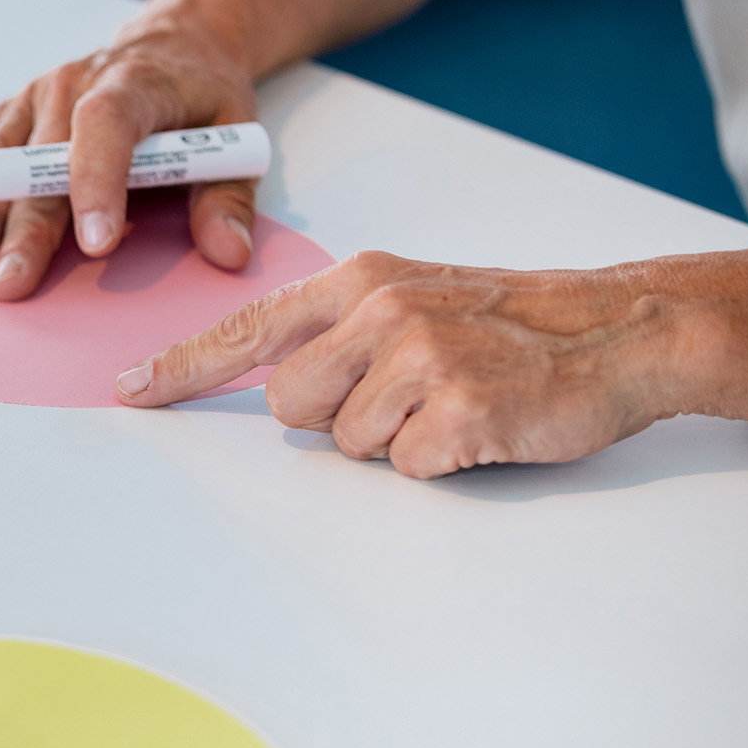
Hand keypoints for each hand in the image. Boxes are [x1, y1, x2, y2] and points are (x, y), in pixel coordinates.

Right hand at [0, 17, 260, 300]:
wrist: (174, 41)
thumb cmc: (201, 95)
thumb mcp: (237, 135)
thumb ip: (229, 197)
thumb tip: (228, 253)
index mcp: (134, 83)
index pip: (107, 126)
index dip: (97, 182)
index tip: (97, 243)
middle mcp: (73, 85)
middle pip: (40, 160)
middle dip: (23, 230)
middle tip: (9, 285)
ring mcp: (34, 98)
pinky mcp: (11, 113)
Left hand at [113, 248, 747, 478]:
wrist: (619, 327)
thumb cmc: (510, 322)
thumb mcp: (412, 298)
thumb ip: (339, 330)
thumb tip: (275, 384)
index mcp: (360, 282)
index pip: (246, 329)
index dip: (181, 367)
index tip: (129, 391)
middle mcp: (380, 311)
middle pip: (288, 405)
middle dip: (334, 418)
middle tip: (404, 396)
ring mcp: (420, 358)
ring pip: (346, 442)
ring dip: (393, 441)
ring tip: (450, 404)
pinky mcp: (459, 408)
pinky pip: (406, 465)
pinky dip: (440, 460)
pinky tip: (479, 425)